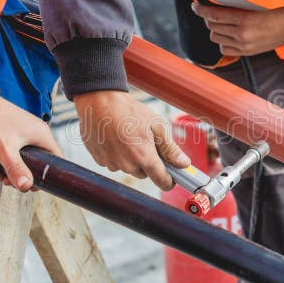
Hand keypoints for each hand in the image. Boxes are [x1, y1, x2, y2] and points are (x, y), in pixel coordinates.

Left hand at [0, 97, 62, 191]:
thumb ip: (16, 169)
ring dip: (9, 170)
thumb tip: (26, 186)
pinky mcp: (12, 132)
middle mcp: (36, 133)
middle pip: (37, 162)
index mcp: (42, 135)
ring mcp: (24, 132)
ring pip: (23, 159)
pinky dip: (4, 161)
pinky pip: (13, 152)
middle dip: (21, 175)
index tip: (32, 185)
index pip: (56, 159)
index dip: (47, 175)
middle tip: (6, 181)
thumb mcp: (5, 150)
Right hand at [74, 90, 189, 189]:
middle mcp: (127, 165)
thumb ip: (170, 148)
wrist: (99, 102)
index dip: (170, 180)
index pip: (162, 181)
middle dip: (148, 162)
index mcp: (144, 157)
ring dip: (131, 159)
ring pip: (128, 168)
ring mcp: (111, 164)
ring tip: (129, 137)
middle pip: (144, 174)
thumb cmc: (129, 111)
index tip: (173, 176)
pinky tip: (116, 139)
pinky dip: (117, 155)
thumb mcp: (156, 125)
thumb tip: (184, 164)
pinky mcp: (99, 160)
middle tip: (146, 142)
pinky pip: (114, 163)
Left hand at [191, 2, 283, 56]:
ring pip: (216, 38)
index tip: (195, 6)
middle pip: (213, 27)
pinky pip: (224, 49)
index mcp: (245, 19)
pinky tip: (226, 35)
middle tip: (208, 12)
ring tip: (219, 23)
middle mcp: (242, 34)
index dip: (201, 10)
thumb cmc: (276, 10)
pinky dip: (222, 41)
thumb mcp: (257, 3)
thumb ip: (238, 5)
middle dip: (207, 18)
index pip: (215, 15)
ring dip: (214, 30)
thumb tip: (218, 2)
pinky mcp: (247, 52)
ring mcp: (244, 45)